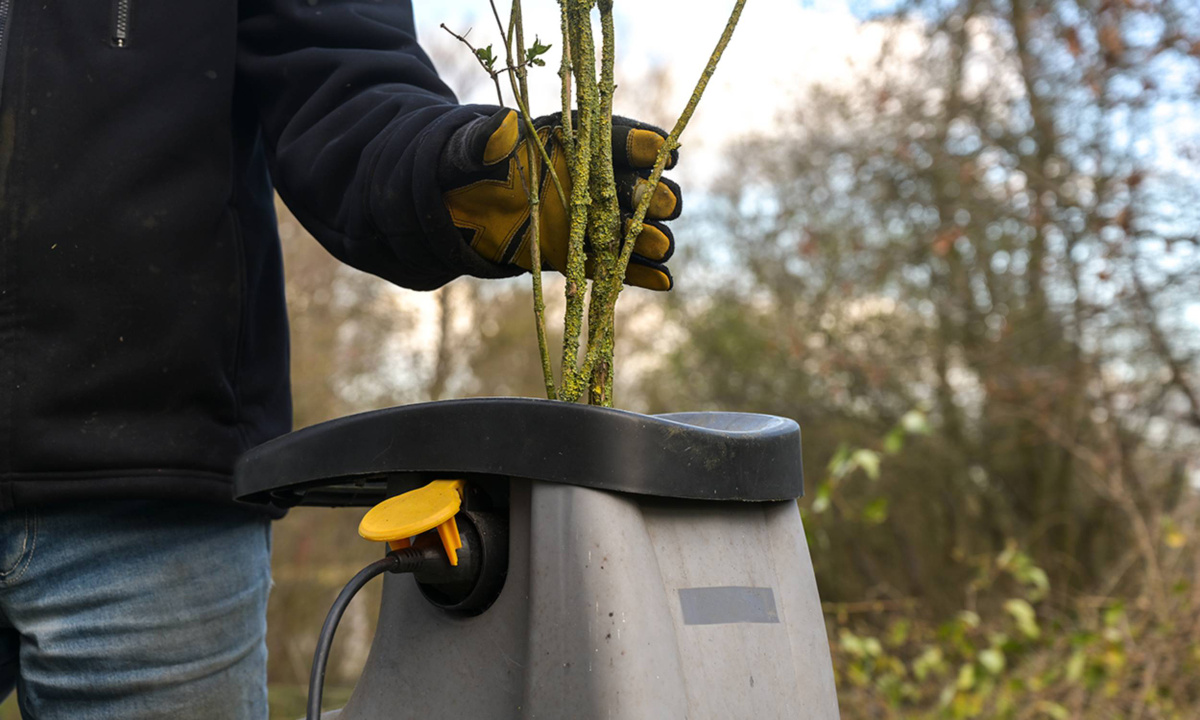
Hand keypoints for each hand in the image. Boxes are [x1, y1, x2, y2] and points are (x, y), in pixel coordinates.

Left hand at [438, 109, 680, 290]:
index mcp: (575, 143)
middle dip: (651, 194)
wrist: (461, 208)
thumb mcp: (472, 149)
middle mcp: (593, 181)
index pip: (615, 139)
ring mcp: (591, 220)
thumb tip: (503, 125)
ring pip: (634, 228)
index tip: (661, 151)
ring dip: (649, 236)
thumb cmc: (470, 167)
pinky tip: (662, 280)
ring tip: (655, 245)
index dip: (640, 144)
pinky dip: (640, 273)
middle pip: (637, 186)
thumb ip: (488, 139)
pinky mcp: (580, 254)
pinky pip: (615, 264)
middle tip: (658, 203)